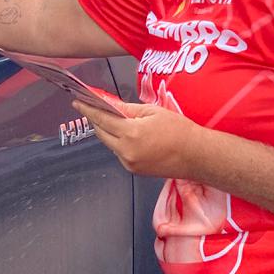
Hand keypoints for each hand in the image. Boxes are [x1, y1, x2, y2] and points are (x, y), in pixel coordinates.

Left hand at [71, 99, 205, 179]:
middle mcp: (126, 151)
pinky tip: (127, 134)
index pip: (102, 119)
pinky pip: (120, 153)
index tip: (77, 103)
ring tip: (113, 119)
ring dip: (108, 131)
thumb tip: (111, 105)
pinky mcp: (134, 170)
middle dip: (96, 120)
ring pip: (110, 144)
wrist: (196, 155)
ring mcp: (129, 163)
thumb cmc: (179, 130)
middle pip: (102, 133)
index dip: (88, 110)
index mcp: (131, 134)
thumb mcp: (153, 112)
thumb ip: (128, 109)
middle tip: (92, 107)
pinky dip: (119, 142)